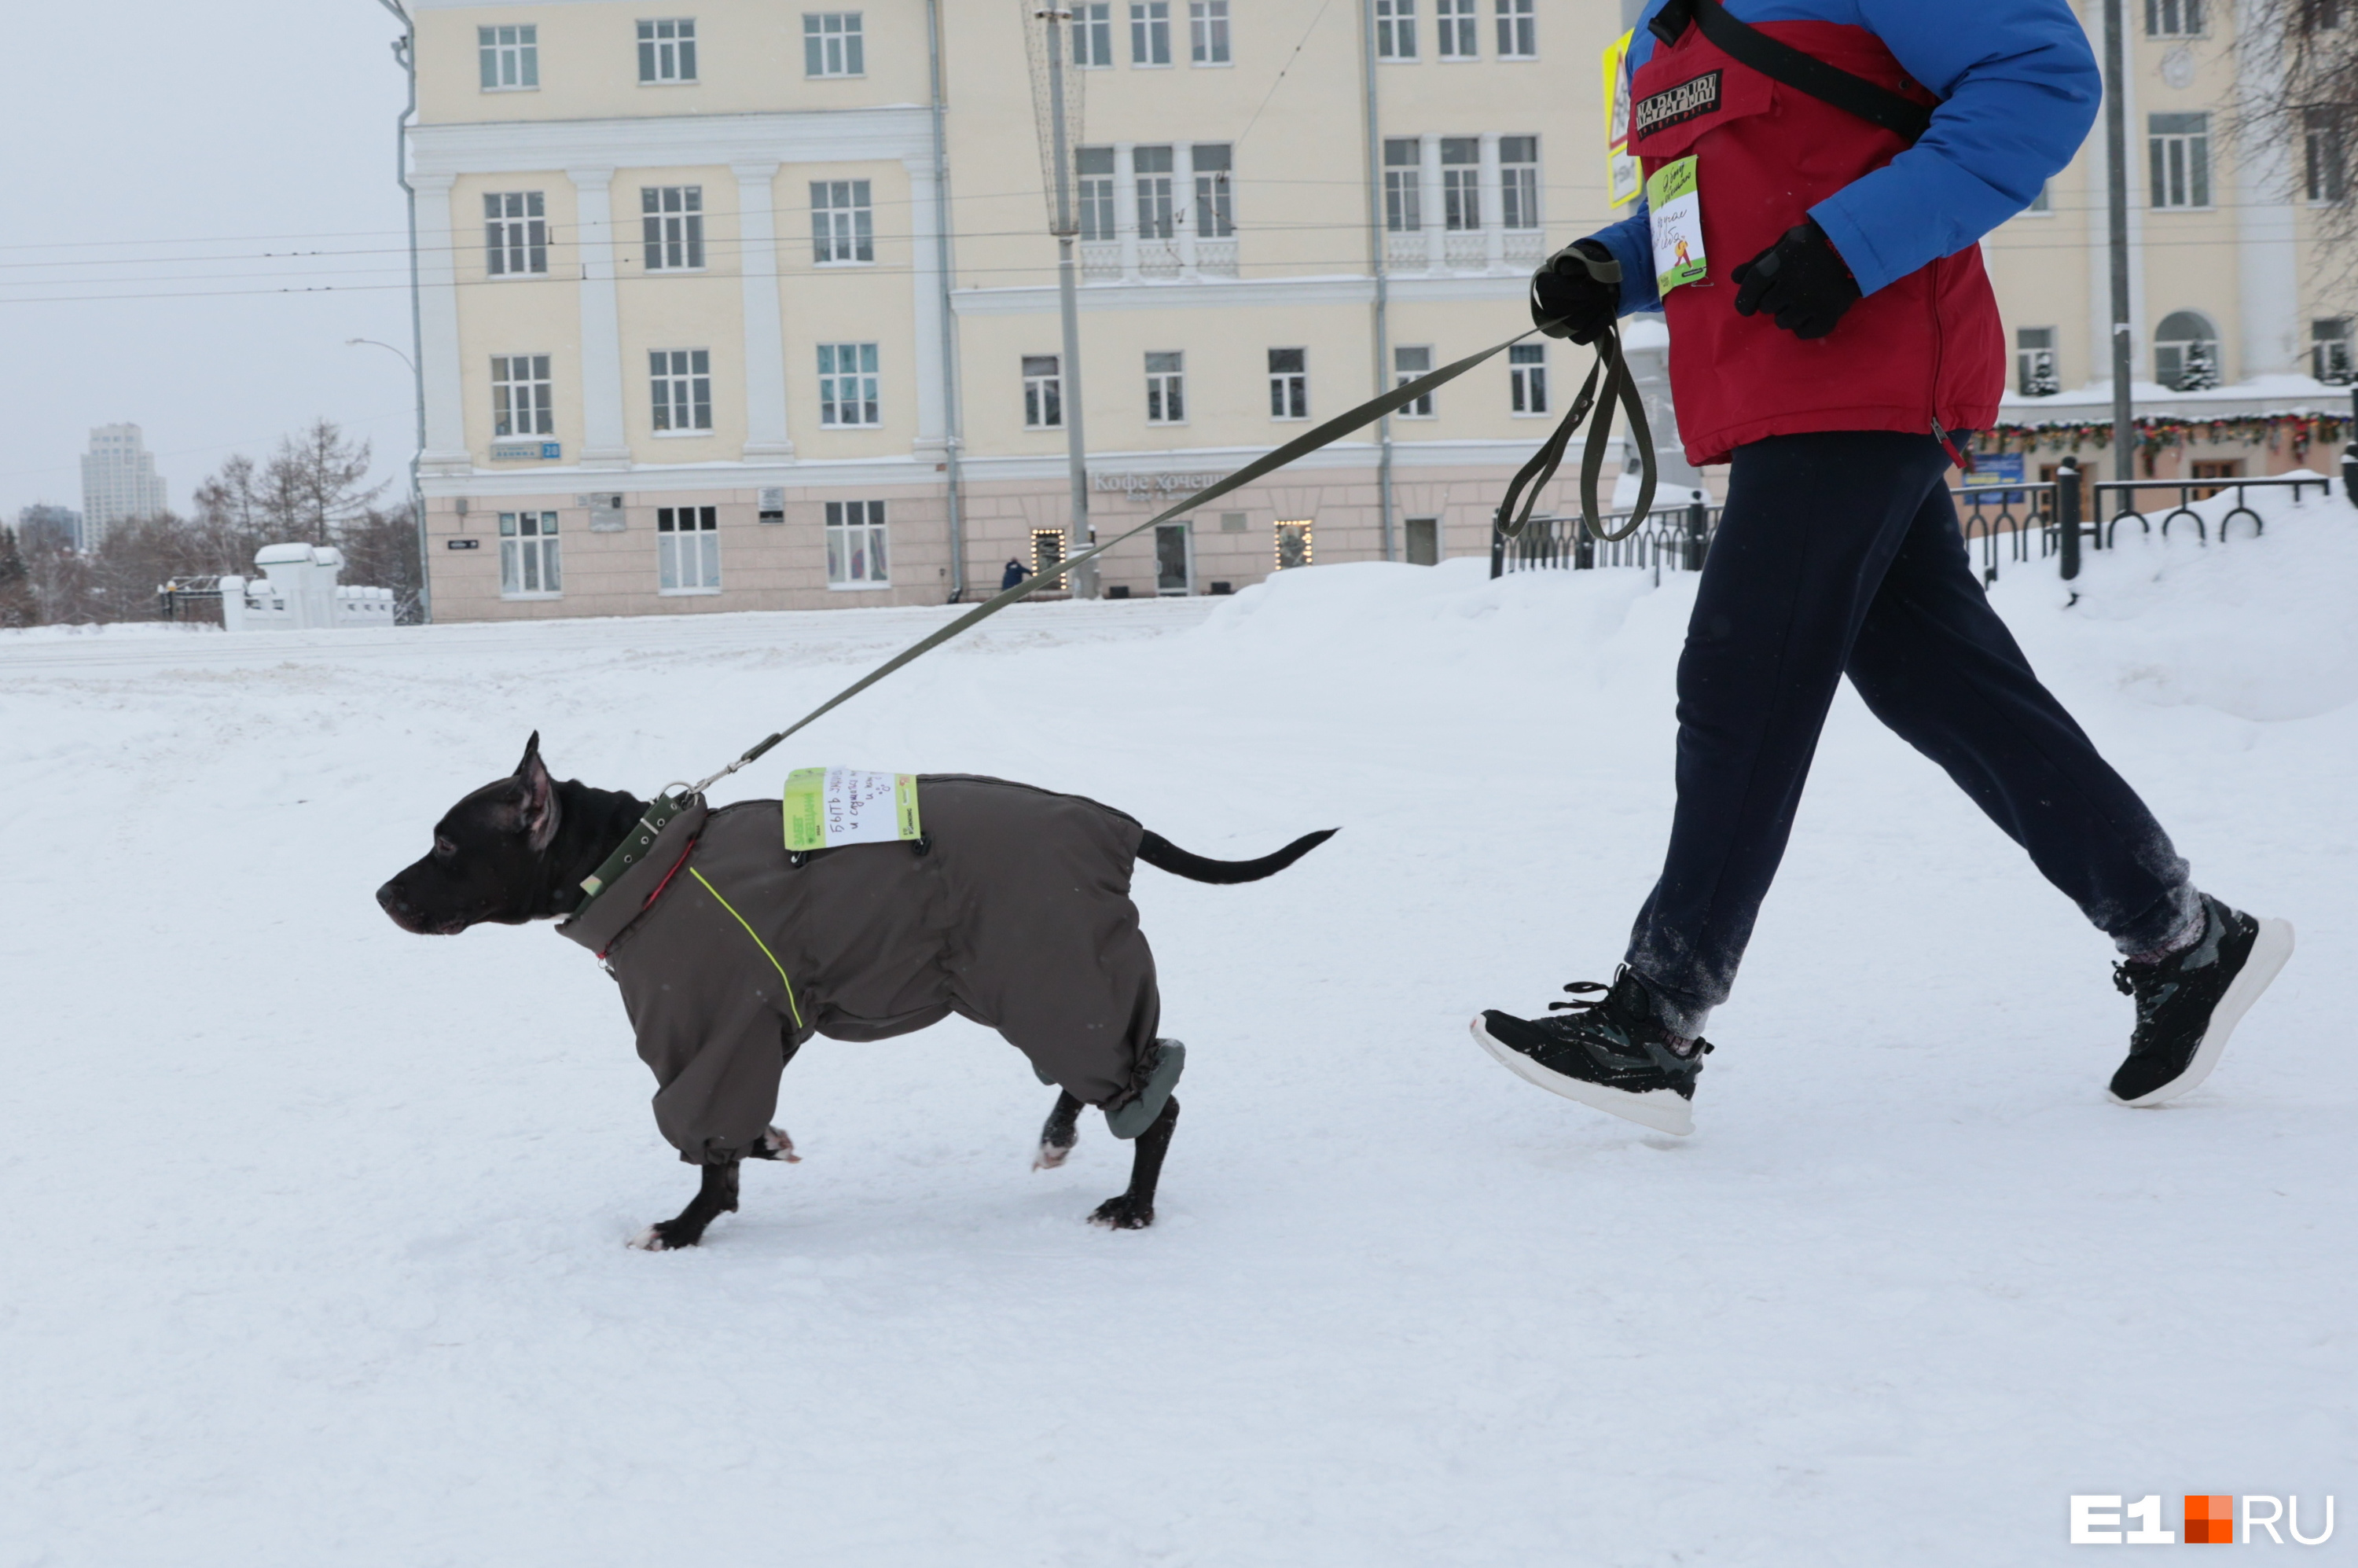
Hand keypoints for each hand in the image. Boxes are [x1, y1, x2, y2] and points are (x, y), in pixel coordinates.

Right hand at [1530, 240, 1621, 344]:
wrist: (1600, 278)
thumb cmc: (1589, 265)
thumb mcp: (1585, 256)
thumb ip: (1578, 261)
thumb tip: (1570, 273)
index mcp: (1545, 283)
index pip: (1547, 288)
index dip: (1567, 289)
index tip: (1588, 284)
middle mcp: (1548, 305)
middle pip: (1561, 308)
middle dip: (1588, 299)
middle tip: (1609, 289)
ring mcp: (1560, 322)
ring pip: (1573, 323)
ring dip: (1595, 309)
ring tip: (1612, 296)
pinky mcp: (1574, 335)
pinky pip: (1582, 337)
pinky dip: (1598, 325)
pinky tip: (1609, 312)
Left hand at [1731, 220, 1860, 340]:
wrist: (1856, 247)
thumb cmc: (1816, 242)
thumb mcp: (1786, 243)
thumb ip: (1760, 261)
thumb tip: (1735, 278)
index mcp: (1778, 265)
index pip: (1751, 287)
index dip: (1745, 300)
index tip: (1747, 308)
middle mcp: (1790, 288)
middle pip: (1766, 307)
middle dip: (1772, 301)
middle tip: (1787, 292)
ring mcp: (1809, 304)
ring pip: (1783, 322)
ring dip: (1787, 314)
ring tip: (1801, 301)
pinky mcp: (1827, 316)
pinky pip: (1803, 333)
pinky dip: (1804, 326)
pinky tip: (1810, 314)